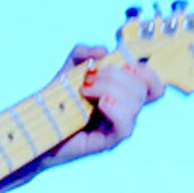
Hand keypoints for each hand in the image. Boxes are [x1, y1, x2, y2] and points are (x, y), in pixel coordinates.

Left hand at [42, 44, 164, 167]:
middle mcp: (126, 110)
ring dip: (109, 89)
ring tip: (85, 91)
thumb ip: (83, 53)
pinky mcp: (109, 141)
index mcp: (124, 93)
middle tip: (89, 79)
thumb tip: (103, 51)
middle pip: (142, 90)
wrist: (39, 125)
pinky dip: (116, 110)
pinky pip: (126, 126)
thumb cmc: (58, 99)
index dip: (147, 73)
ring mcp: (119, 126)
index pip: (154, 86)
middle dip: (115, 76)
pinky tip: (101, 104)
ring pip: (134, 105)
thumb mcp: (69, 69)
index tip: (124, 65)